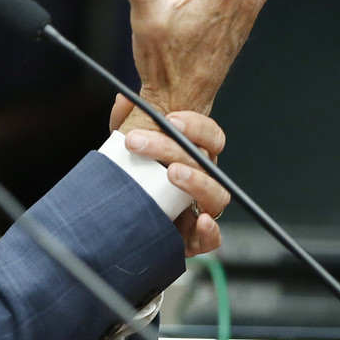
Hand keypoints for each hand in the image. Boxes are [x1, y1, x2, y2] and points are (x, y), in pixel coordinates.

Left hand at [112, 95, 228, 256]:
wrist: (125, 224)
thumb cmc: (136, 181)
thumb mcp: (129, 150)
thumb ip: (127, 123)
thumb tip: (123, 100)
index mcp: (194, 157)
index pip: (209, 136)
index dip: (195, 125)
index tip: (169, 118)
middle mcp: (203, 180)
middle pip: (205, 161)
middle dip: (172, 148)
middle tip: (138, 142)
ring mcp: (202, 209)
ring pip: (216, 195)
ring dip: (196, 181)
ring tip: (172, 172)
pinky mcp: (195, 238)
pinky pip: (213, 237)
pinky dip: (210, 231)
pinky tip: (200, 221)